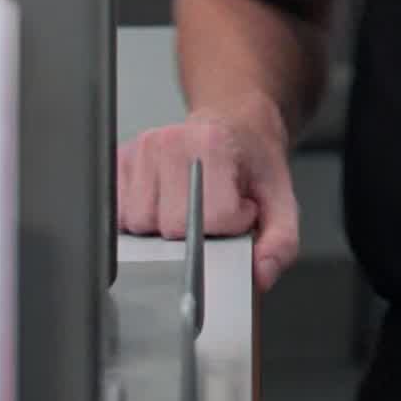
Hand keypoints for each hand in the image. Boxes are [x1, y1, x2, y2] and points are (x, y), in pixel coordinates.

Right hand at [113, 106, 302, 289]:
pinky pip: (119, 215)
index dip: (230, 225)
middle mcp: (168, 142)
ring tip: (190, 206)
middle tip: (214, 210)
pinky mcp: (120, 161)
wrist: (235, 125)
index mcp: (211, 144)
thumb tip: (261, 275)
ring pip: (139, 225)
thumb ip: (280, 242)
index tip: (240, 210)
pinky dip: (143, 221)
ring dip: (165, 228)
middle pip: (170, 227)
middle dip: (195, 233)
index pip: (209, 218)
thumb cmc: (253, 161)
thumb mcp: (281, 199)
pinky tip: (165, 204)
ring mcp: (140, 150)